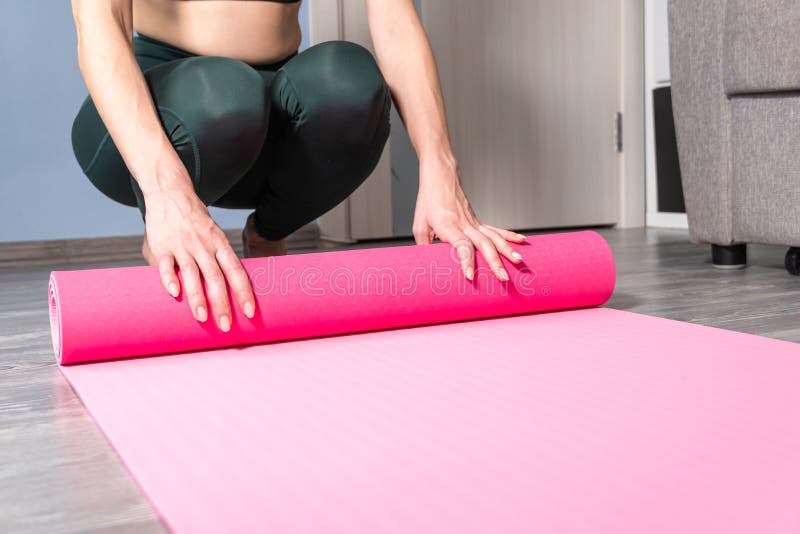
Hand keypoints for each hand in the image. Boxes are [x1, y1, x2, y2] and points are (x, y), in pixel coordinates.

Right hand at [142, 177, 254, 330]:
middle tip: (225, 326)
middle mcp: (204, 246)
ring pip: (192, 274)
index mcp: (220, 243)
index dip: (244, 292)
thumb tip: (231, 286)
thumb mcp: (214, 235)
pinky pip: (165, 265)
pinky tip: (174, 294)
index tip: (250, 312)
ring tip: (202, 318)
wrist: (171, 193)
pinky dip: (169, 279)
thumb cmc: (196, 220)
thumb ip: (219, 258)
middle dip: (222, 303)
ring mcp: (182, 245)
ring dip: (197, 297)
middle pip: (216, 277)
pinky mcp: (161, 245)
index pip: (236, 271)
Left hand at [412, 155, 526, 280]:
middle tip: (503, 278)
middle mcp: (465, 225)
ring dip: (507, 250)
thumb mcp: (419, 226)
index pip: (462, 246)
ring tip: (519, 261)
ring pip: (494, 237)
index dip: (466, 260)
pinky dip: (510, 236)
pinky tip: (522, 241)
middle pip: (484, 245)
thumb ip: (424, 247)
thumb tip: (428, 266)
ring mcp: (474, 223)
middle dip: (495, 263)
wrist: (440, 178)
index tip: (469, 275)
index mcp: (449, 227)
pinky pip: (496, 230)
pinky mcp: (478, 221)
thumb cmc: (428, 202)